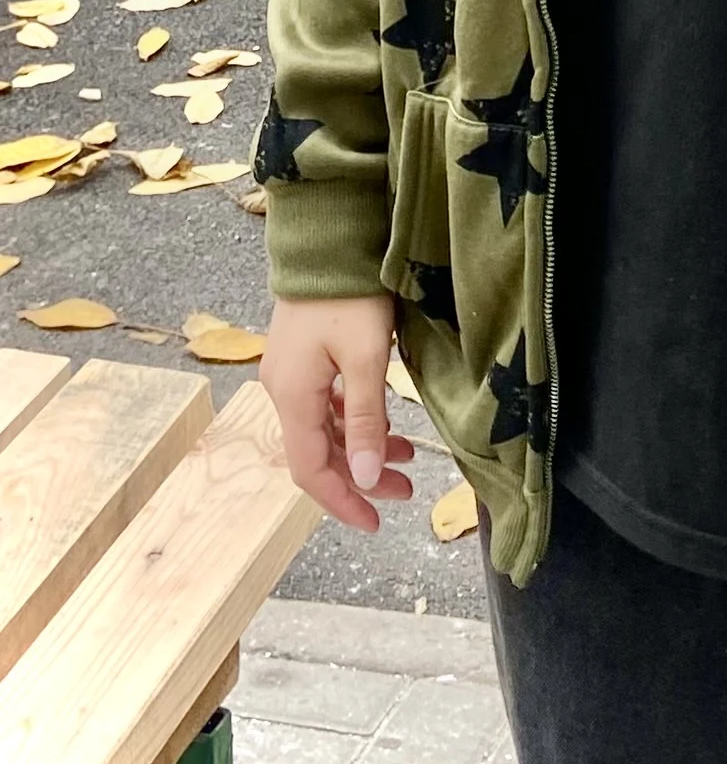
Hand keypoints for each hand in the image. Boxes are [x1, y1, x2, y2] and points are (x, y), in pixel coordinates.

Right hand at [260, 294, 414, 532]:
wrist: (329, 241)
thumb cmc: (350, 296)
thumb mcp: (365, 359)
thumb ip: (364, 419)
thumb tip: (361, 478)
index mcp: (293, 397)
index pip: (310, 470)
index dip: (342, 502)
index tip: (376, 523)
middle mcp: (283, 391)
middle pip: (318, 453)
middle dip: (360, 476)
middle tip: (405, 490)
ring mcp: (291, 374)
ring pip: (324, 430)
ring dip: (361, 447)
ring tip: (406, 457)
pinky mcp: (303, 358)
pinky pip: (326, 406)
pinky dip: (354, 421)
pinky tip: (382, 423)